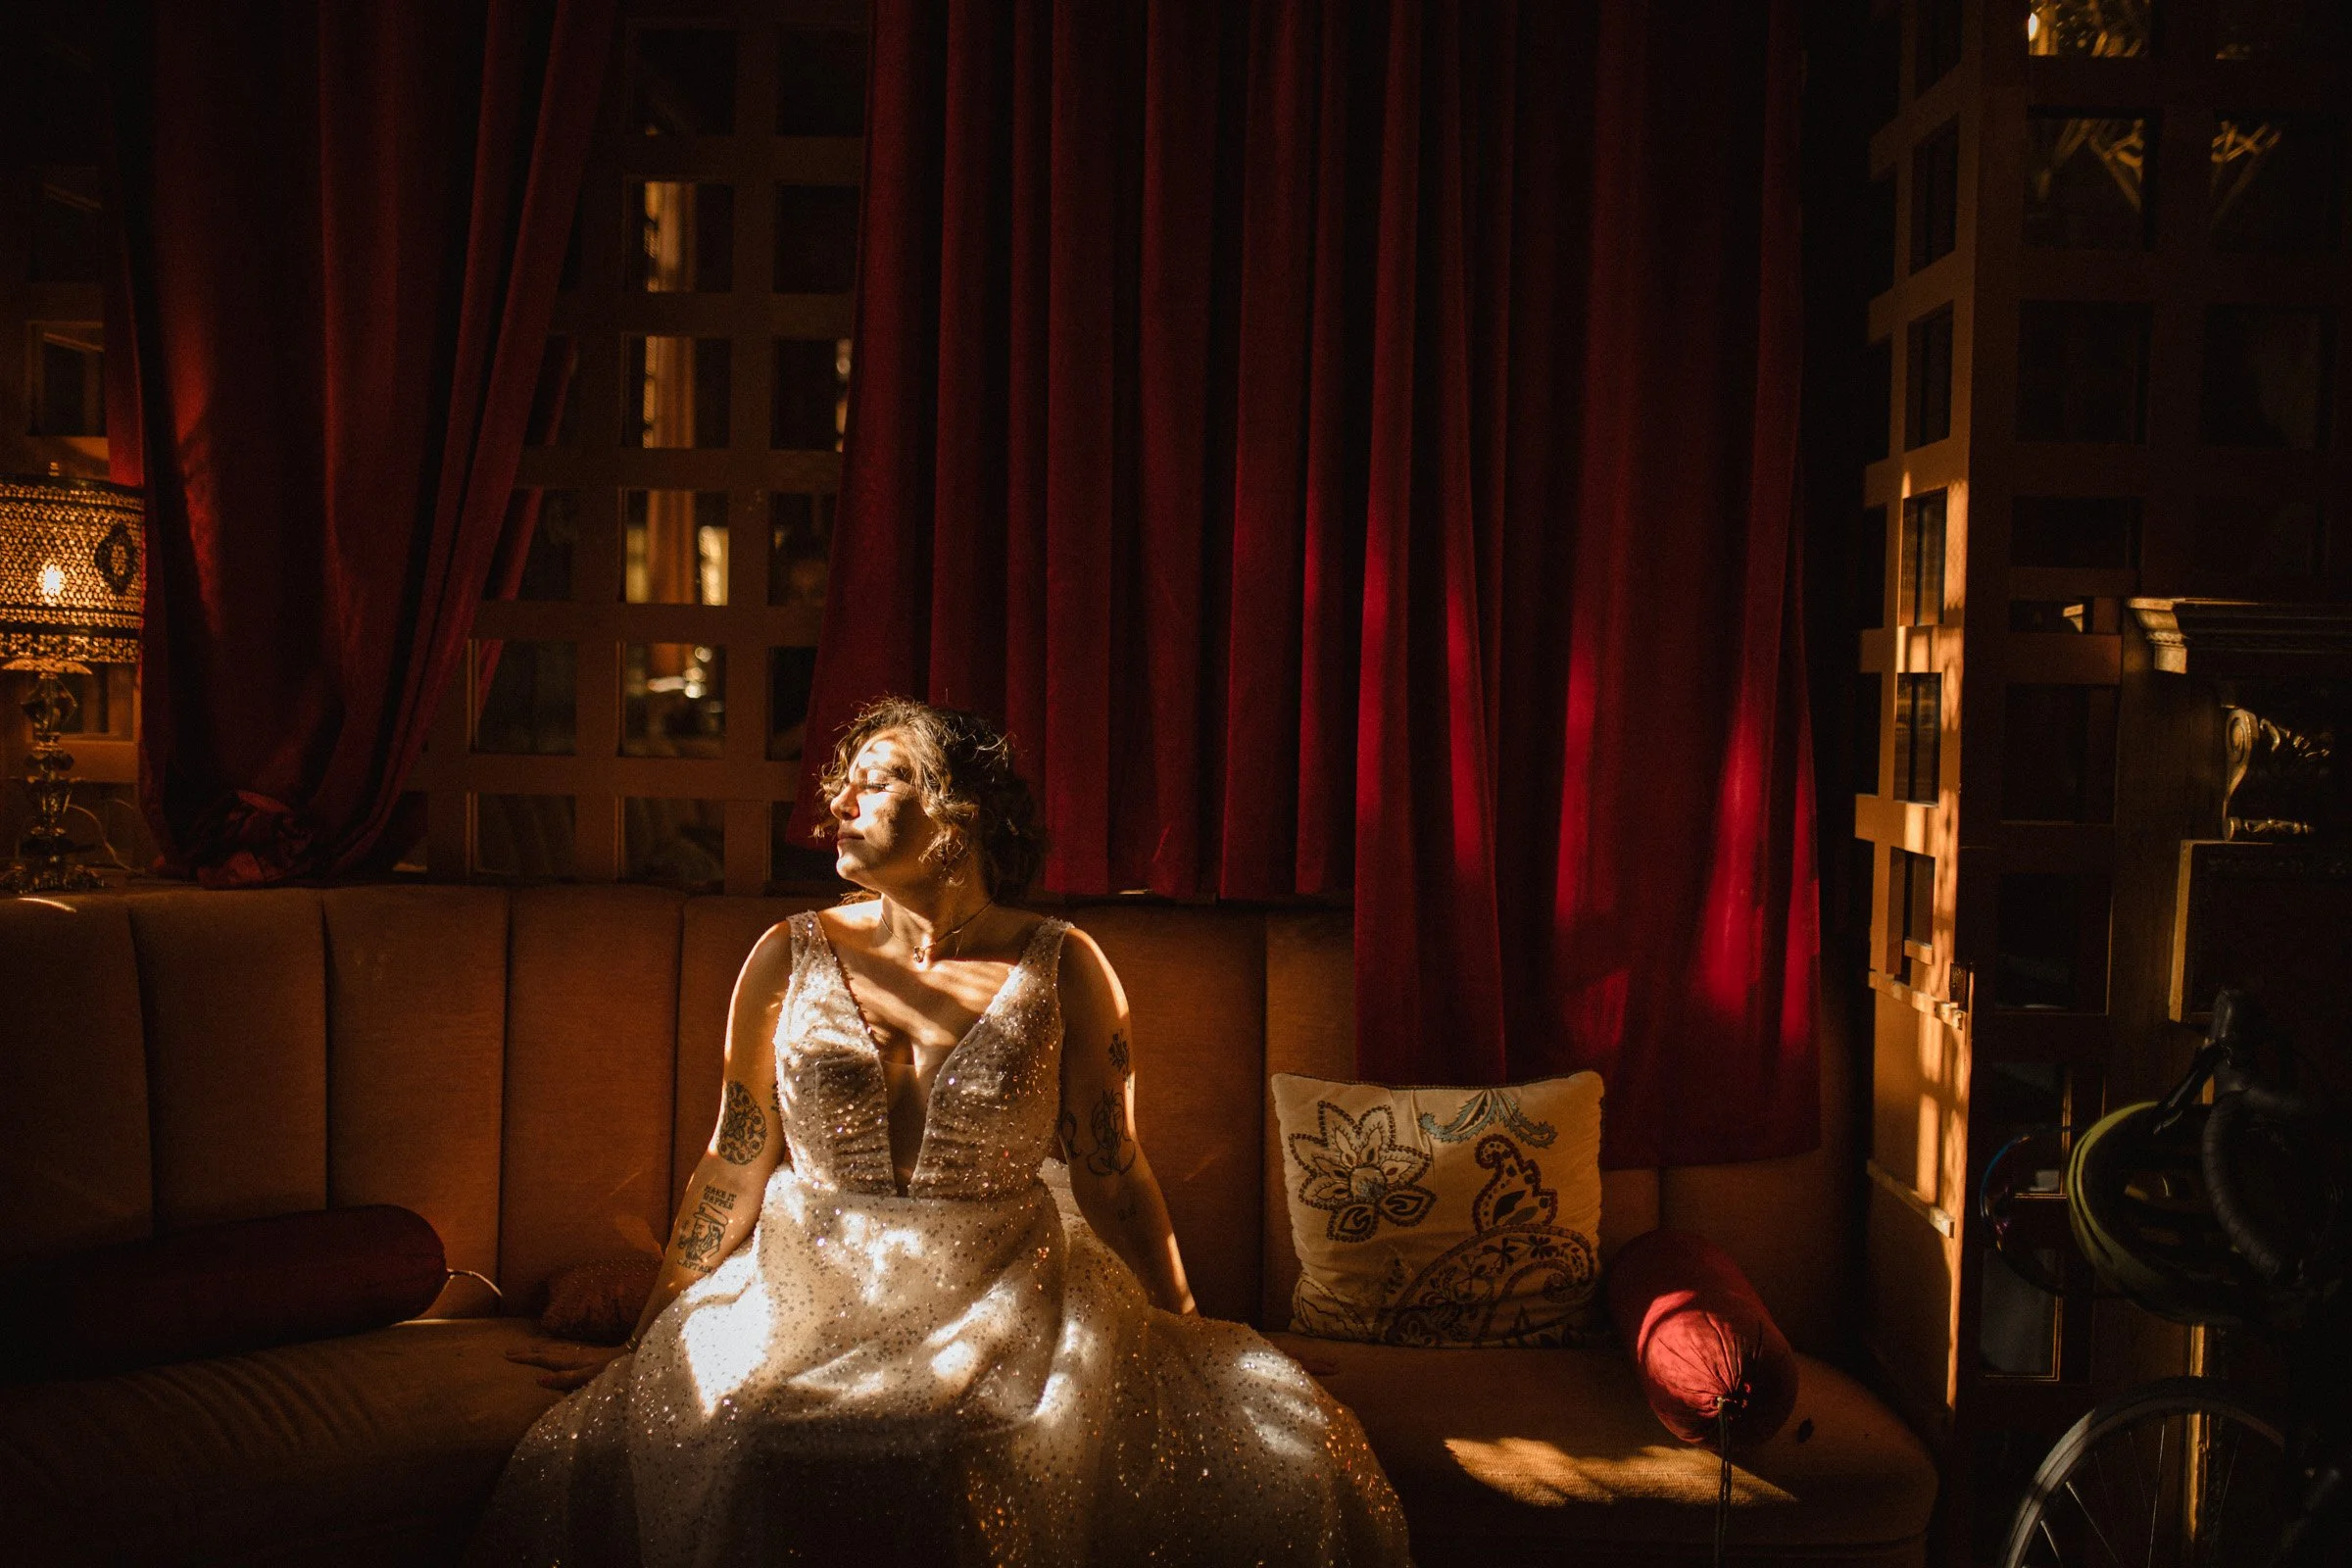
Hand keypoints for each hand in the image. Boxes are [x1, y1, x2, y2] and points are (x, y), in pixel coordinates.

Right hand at [507, 1338, 628, 1390]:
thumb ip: (565, 1379)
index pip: (543, 1359)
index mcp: (572, 1361)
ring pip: (557, 1347)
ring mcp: (585, 1353)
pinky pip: (568, 1349)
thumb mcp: (589, 1377)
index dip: (525, 1358)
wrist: (640, 1355)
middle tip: (509, 1351)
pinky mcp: (594, 1354)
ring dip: (540, 1347)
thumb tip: (538, 1379)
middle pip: (547, 1351)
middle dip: (528, 1351)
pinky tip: (559, 1349)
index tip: (506, 1356)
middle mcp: (577, 1354)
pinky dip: (556, 1347)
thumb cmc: (615, 1370)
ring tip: (528, 1347)